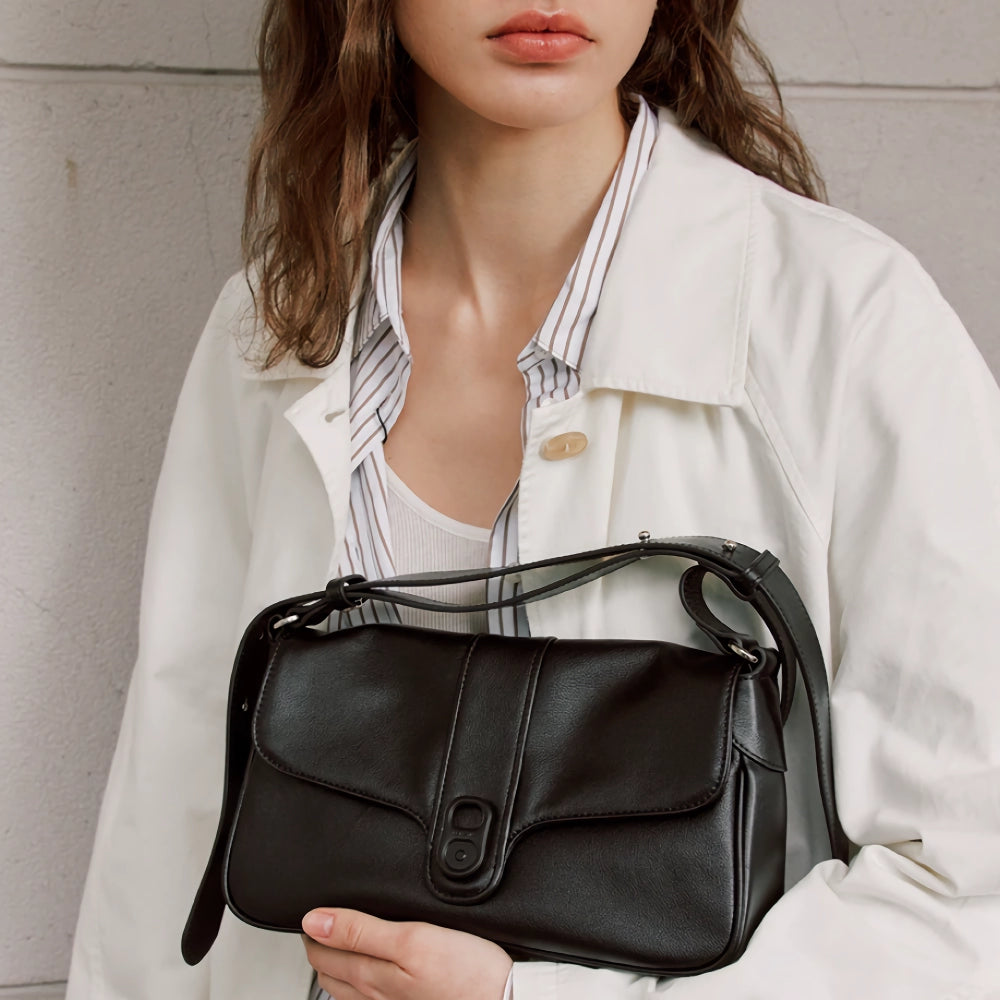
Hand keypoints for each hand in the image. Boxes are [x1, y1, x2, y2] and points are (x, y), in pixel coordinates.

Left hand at [301, 908, 512, 999]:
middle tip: (317, 923)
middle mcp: (375, 997)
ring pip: (347, 988)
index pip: (322, 952)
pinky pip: (371, 997)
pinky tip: (372, 972)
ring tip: (334, 943)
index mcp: (370, 976)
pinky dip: (360, 981)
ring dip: (336, 964)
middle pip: (329, 972)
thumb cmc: (467, 972)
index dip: (313, 928)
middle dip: (320, 945)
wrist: (503, 998)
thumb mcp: (411, 938)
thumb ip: (361, 929)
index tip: (310, 910)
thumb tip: (315, 920)